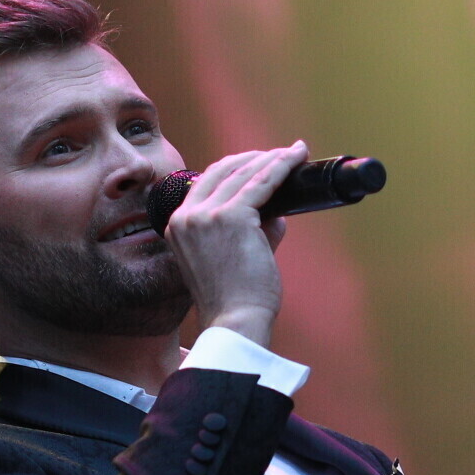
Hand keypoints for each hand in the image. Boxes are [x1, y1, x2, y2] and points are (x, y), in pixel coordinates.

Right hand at [160, 139, 307, 344]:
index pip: (206, 183)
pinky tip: (296, 156)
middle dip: (254, 158)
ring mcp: (206, 215)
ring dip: (272, 158)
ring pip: (244, 172)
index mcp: (178, 226)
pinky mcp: (232, 216)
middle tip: (281, 155)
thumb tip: (276, 211)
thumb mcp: (232, 256)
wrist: (235, 322)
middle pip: (223, 170)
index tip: (258, 162)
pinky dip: (282, 166)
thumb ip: (251, 230)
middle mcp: (186, 216)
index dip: (234, 166)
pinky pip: (262, 181)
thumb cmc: (235, 299)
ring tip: (294, 153)